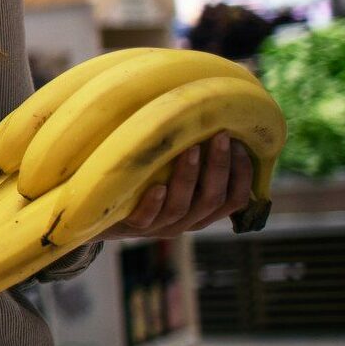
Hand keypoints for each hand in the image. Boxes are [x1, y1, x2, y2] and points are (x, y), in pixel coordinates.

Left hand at [98, 132, 254, 239]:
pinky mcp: (132, 226)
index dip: (242, 174)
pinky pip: (146, 218)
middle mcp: (186, 221)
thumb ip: (195, 160)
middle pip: (212, 199)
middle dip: (220, 166)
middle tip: (221, 135)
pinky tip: (156, 186)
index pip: (234, 199)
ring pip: (181, 207)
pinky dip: (153, 203)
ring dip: (188, 176)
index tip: (241, 144)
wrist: (102, 214)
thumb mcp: (174, 175)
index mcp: (203, 211)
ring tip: (190, 149)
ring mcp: (159, 226)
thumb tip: (216, 119)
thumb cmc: (145, 185)